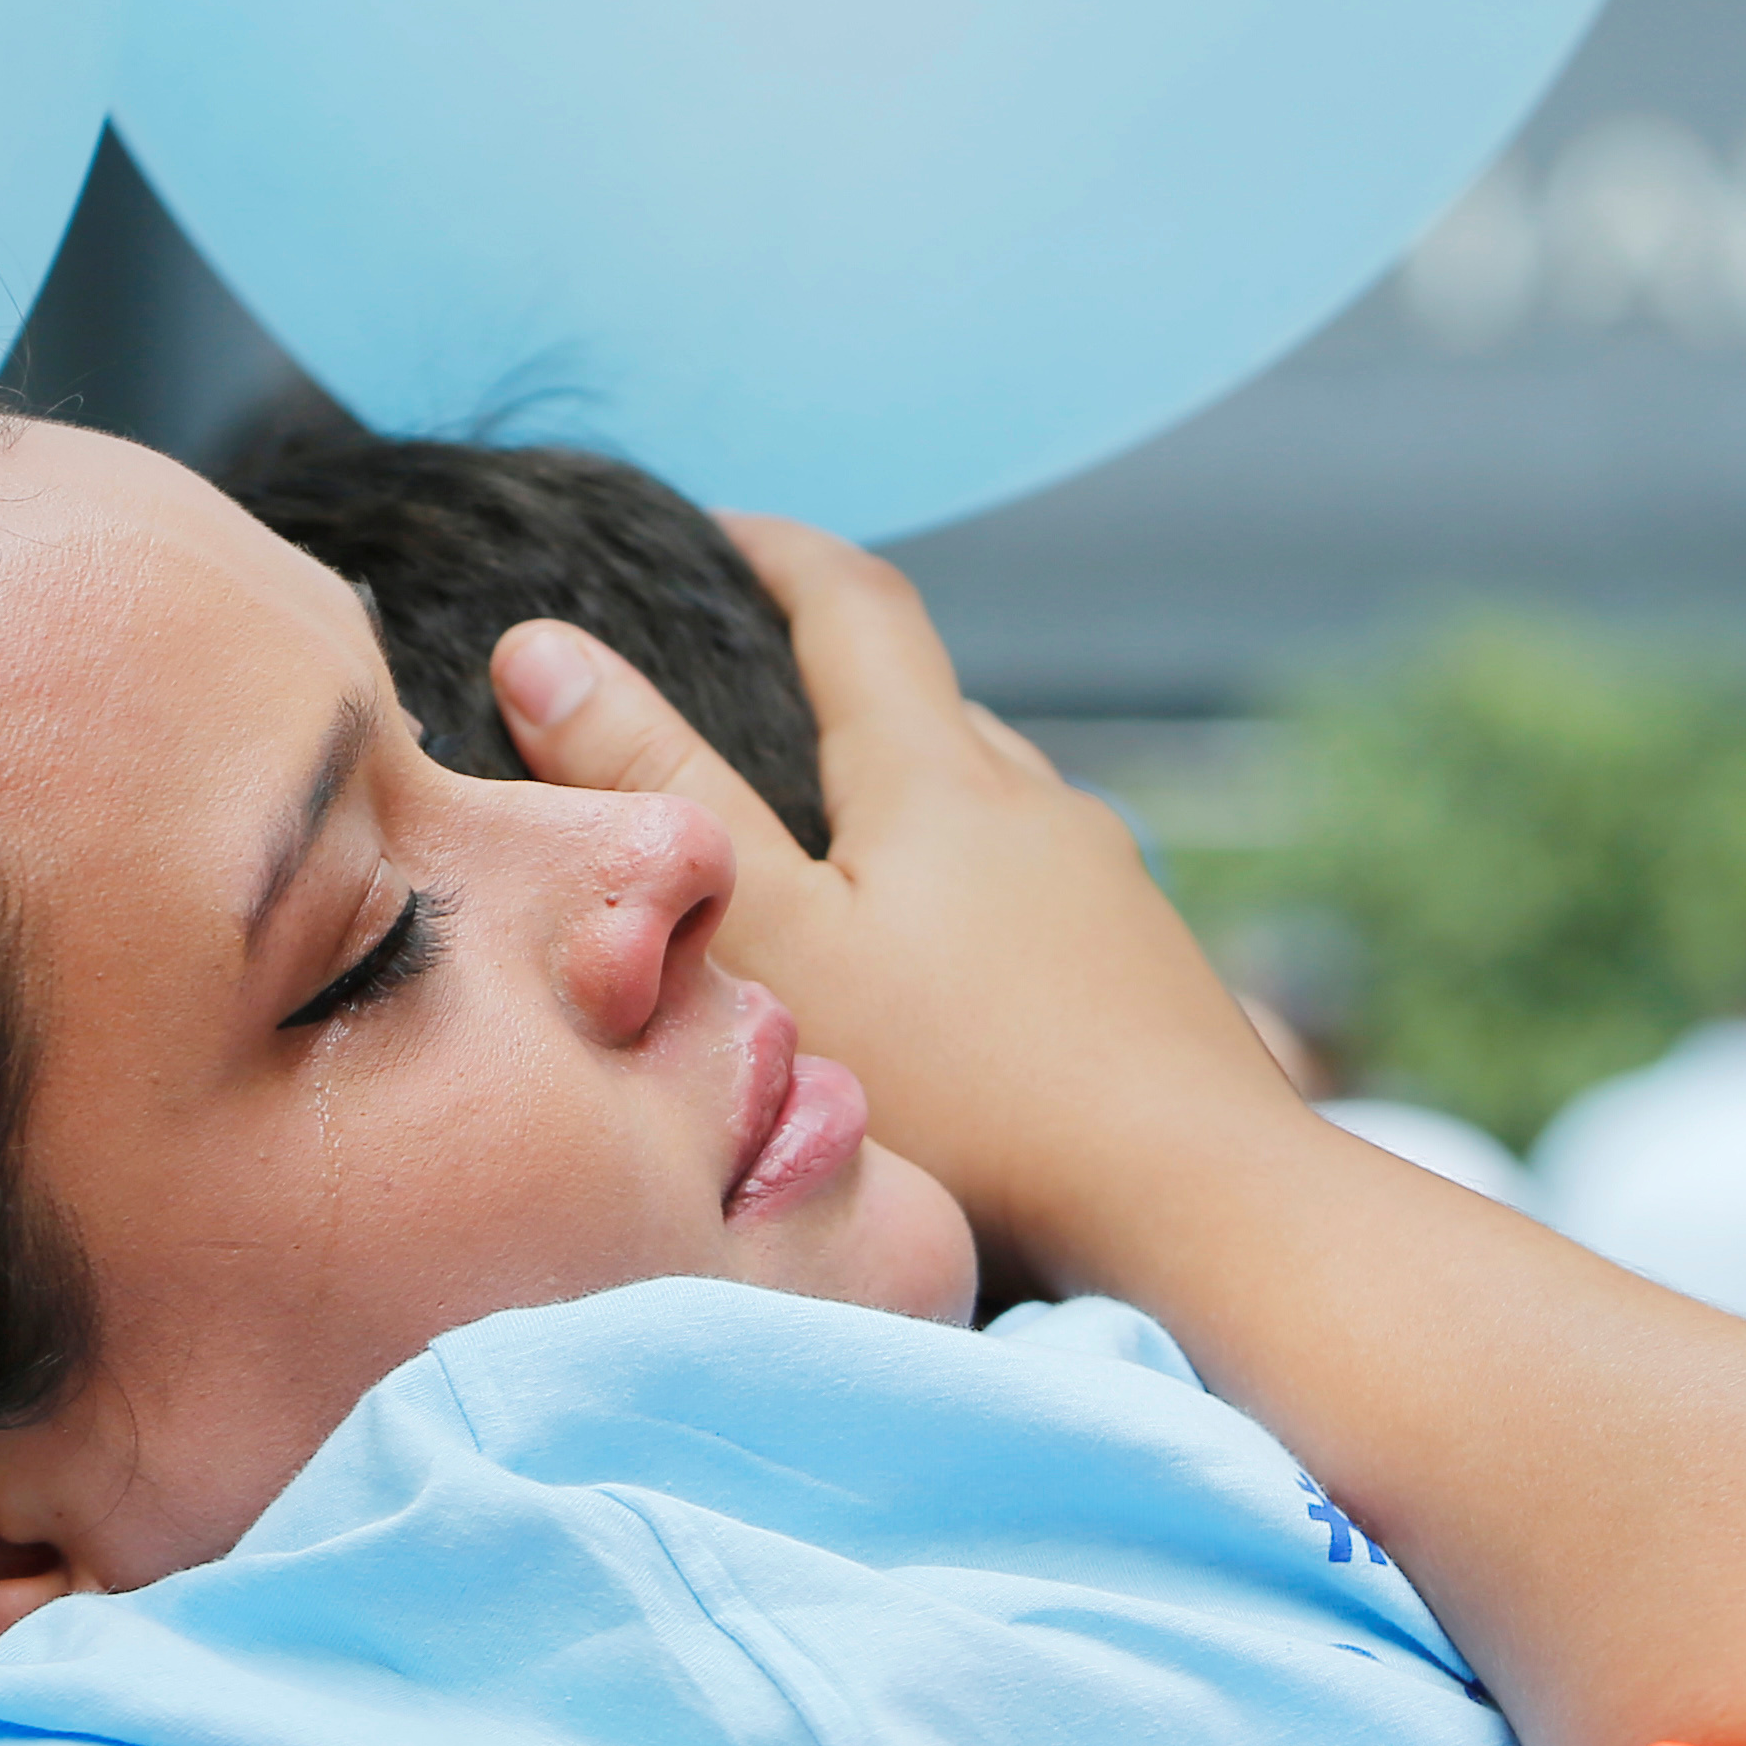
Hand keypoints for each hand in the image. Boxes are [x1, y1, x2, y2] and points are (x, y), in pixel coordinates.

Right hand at [491, 519, 1304, 1286]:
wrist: (1206, 1214)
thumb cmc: (971, 1091)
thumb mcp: (777, 941)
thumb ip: (661, 798)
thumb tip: (539, 647)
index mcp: (939, 773)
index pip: (854, 603)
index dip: (776, 552)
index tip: (710, 531)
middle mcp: (1038, 806)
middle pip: (930, 701)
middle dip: (838, 682)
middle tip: (745, 702)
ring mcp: (1109, 892)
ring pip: (991, 804)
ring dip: (911, 795)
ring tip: (829, 854)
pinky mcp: (1148, 980)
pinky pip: (1039, 893)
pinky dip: (969, 889)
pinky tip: (943, 979)